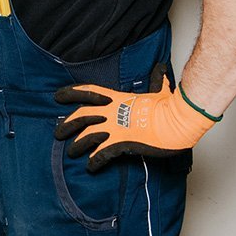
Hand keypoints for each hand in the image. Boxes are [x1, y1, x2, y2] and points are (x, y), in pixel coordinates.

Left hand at [53, 75, 218, 172]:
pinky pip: (102, 154)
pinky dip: (94, 162)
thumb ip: (157, 81)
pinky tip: (90, 167)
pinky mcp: (122, 144)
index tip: (57, 96)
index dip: (71, 93)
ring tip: (70, 152)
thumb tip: (161, 68)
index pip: (90, 92)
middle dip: (67, 124)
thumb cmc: (170, 107)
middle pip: (81, 116)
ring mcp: (116, 128)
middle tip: (57, 132)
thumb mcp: (160, 90)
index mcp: (119, 99)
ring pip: (87, 136)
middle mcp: (113, 113)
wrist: (178, 122)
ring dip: (77, 145)